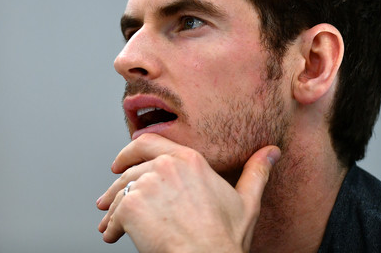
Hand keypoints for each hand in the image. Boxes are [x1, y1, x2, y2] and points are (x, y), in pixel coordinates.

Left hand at [96, 133, 279, 252]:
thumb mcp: (246, 202)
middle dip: (116, 186)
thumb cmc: (225, 237)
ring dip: (112, 209)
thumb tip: (272, 152)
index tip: (120, 161)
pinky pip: (114, 214)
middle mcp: (166, 166)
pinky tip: (113, 236)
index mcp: (190, 159)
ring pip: (119, 193)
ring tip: (110, 224)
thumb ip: (255, 173)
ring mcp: (147, 184)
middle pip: (129, 170)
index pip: (149, 142)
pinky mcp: (132, 205)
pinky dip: (111, 226)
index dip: (130, 151)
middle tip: (108, 199)